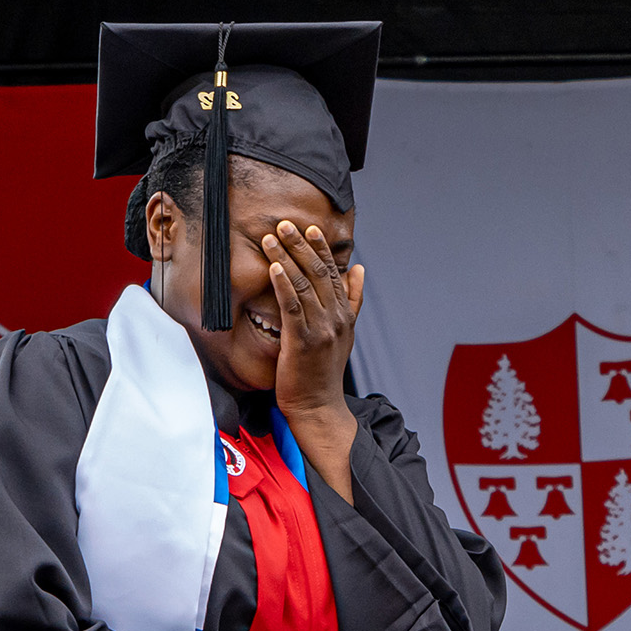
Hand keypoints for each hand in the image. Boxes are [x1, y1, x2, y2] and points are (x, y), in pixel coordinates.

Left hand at [262, 220, 363, 499]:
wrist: (319, 407)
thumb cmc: (323, 372)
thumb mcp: (345, 334)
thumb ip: (353, 300)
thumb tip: (359, 270)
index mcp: (345, 315)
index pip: (334, 274)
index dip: (321, 249)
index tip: (310, 228)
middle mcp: (336, 319)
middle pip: (319, 274)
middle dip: (301, 246)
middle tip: (285, 223)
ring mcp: (321, 330)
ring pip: (305, 285)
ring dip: (287, 258)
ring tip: (271, 237)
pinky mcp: (303, 341)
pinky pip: (293, 307)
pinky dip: (284, 285)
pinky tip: (274, 268)